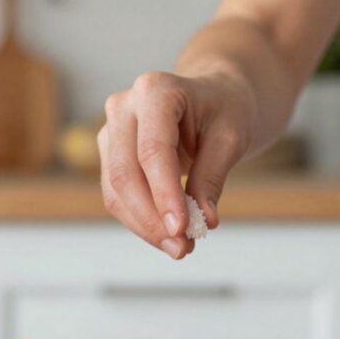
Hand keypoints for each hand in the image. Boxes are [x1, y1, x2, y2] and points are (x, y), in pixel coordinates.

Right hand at [99, 68, 255, 259]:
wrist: (211, 96)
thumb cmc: (223, 109)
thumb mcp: (230, 137)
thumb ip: (212, 177)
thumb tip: (203, 220)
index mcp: (156, 90)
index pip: (153, 150)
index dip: (164, 194)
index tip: (182, 229)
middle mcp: (123, 106)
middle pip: (125, 173)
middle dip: (152, 218)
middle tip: (182, 247)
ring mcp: (110, 130)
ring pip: (116, 190)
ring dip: (145, 225)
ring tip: (180, 247)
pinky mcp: (108, 154)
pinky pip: (117, 195)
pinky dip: (140, 220)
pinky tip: (166, 235)